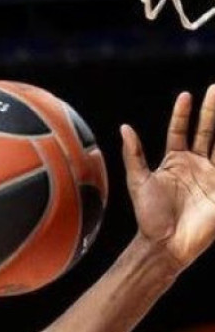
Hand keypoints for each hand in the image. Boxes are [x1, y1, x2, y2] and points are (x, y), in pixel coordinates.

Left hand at [122, 85, 214, 267]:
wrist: (165, 243)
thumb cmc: (149, 216)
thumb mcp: (139, 181)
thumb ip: (134, 154)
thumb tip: (124, 128)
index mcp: (176, 161)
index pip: (181, 131)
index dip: (183, 114)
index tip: (185, 95)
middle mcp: (197, 165)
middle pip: (207, 131)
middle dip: (212, 110)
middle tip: (214, 88)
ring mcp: (213, 176)